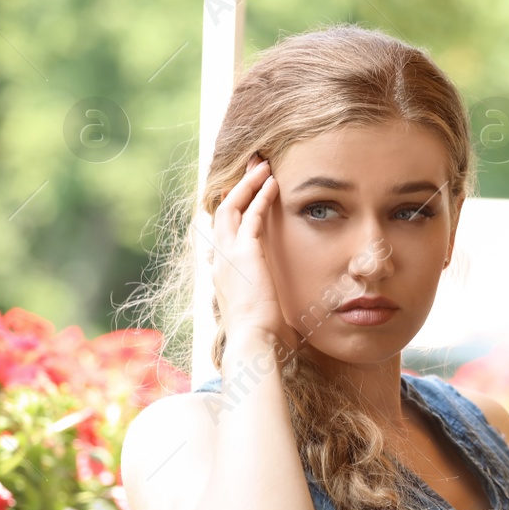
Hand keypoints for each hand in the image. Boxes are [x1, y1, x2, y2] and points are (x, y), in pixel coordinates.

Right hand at [208, 156, 292, 352]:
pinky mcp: (244, 252)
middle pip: (221, 212)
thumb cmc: (263, 339)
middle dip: (237, 188)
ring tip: (263, 166)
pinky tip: (273, 183)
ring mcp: (228, 255)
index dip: (231, 212)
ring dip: (247, 184)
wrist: (254, 343)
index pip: (221, 235)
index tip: (242, 196)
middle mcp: (219, 261)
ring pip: (231, 206)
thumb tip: (289, 325)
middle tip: (252, 169)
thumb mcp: (264, 318)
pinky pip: (251, 215)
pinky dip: (261, 196)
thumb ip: (271, 309)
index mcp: (223, 276)